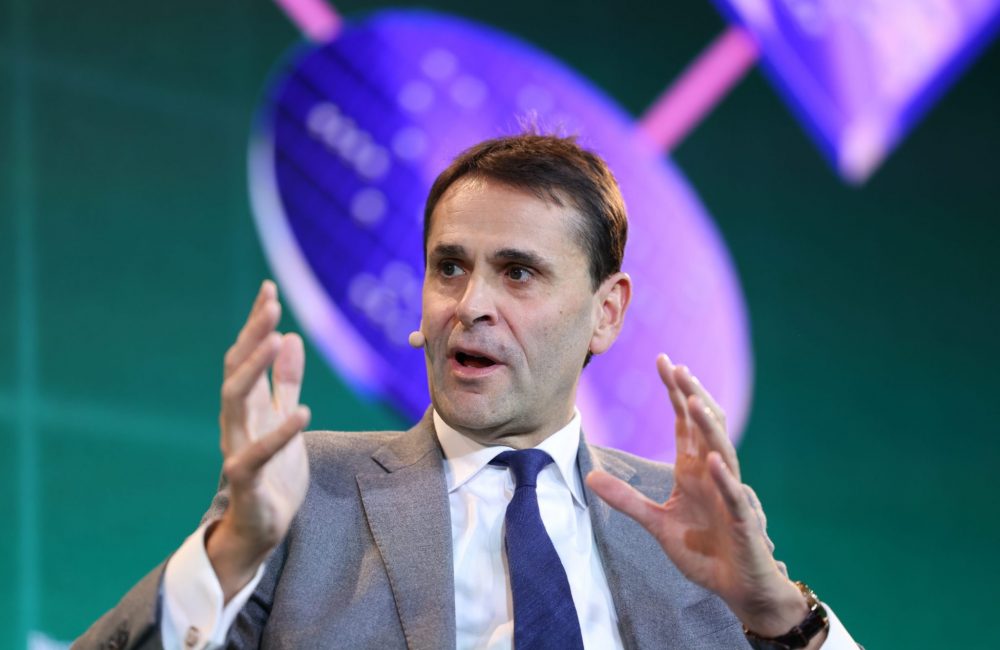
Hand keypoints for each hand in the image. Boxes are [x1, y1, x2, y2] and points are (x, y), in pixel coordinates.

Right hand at [207, 280, 310, 600]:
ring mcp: (236, 448)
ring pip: (234, 400)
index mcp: (246, 407)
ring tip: (277, 336)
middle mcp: (235, 422)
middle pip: (236, 369)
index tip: (269, 291)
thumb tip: (292, 337)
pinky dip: (279, 433)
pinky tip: (303, 413)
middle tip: (270, 303)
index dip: (256, 325)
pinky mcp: (246, 480)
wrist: (261, 528)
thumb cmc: (273, 474)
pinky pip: (258, 453)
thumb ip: (287, 383)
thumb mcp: (285, 419)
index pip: (246, 357)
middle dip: (252, 335)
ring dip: (254, 367)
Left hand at [587, 354, 817, 639]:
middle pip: (704, 426)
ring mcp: (729, 493)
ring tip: (693, 399)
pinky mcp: (742, 519)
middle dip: (691, 395)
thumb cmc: (704, 552)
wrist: (739, 588)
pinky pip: (733, 494)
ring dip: (708, 426)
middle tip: (676, 366)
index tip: (663, 360)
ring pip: (722, 450)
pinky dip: (724, 477)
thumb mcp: (656, 525)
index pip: (684, 423)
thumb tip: (590, 477)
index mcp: (693, 471)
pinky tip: (713, 460)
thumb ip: (626, 500)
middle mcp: (713, 474)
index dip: (675, 392)